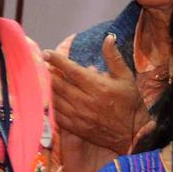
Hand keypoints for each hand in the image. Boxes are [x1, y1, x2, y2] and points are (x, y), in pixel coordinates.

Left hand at [44, 34, 147, 151]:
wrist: (132, 134)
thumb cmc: (130, 103)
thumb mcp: (126, 78)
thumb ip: (114, 57)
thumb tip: (108, 38)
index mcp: (98, 86)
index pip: (71, 70)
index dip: (57, 60)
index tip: (47, 53)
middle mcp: (85, 100)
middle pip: (59, 84)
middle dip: (47, 73)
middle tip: (40, 65)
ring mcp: (79, 115)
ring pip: (55, 99)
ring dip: (46, 88)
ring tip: (41, 79)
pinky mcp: (75, 127)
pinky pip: (56, 115)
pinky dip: (49, 105)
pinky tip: (46, 98)